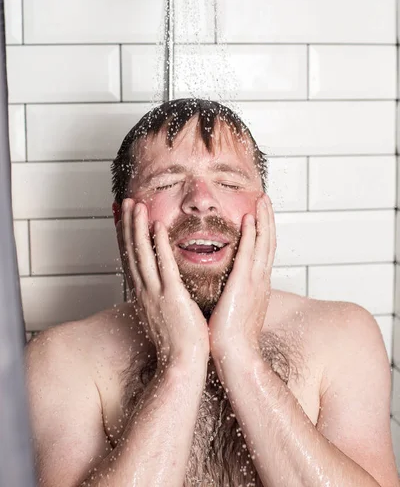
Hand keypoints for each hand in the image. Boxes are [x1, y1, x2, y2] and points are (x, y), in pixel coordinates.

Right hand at [116, 198, 209, 366]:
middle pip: (132, 252)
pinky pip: (163, 266)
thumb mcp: (164, 317)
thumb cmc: (178, 344)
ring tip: (137, 206)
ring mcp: (156, 293)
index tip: (126, 219)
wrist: (182, 365)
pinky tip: (157, 227)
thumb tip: (165, 289)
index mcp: (145, 295)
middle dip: (128, 225)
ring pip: (143, 254)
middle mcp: (145, 292)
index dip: (127, 237)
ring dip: (138, 228)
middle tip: (127, 203)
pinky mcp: (172, 297)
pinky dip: (158, 245)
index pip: (132, 260)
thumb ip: (163, 299)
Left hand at [208, 193, 275, 356]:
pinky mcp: (244, 286)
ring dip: (263, 219)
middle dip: (267, 219)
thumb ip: (234, 295)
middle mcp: (259, 280)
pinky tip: (249, 219)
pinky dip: (252, 235)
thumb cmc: (231, 339)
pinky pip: (249, 254)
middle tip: (265, 199)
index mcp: (256, 286)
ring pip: (263, 243)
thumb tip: (227, 288)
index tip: (259, 215)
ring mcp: (254, 282)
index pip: (262, 252)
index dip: (263, 231)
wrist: (235, 358)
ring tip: (261, 200)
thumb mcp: (235, 310)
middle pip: (268, 242)